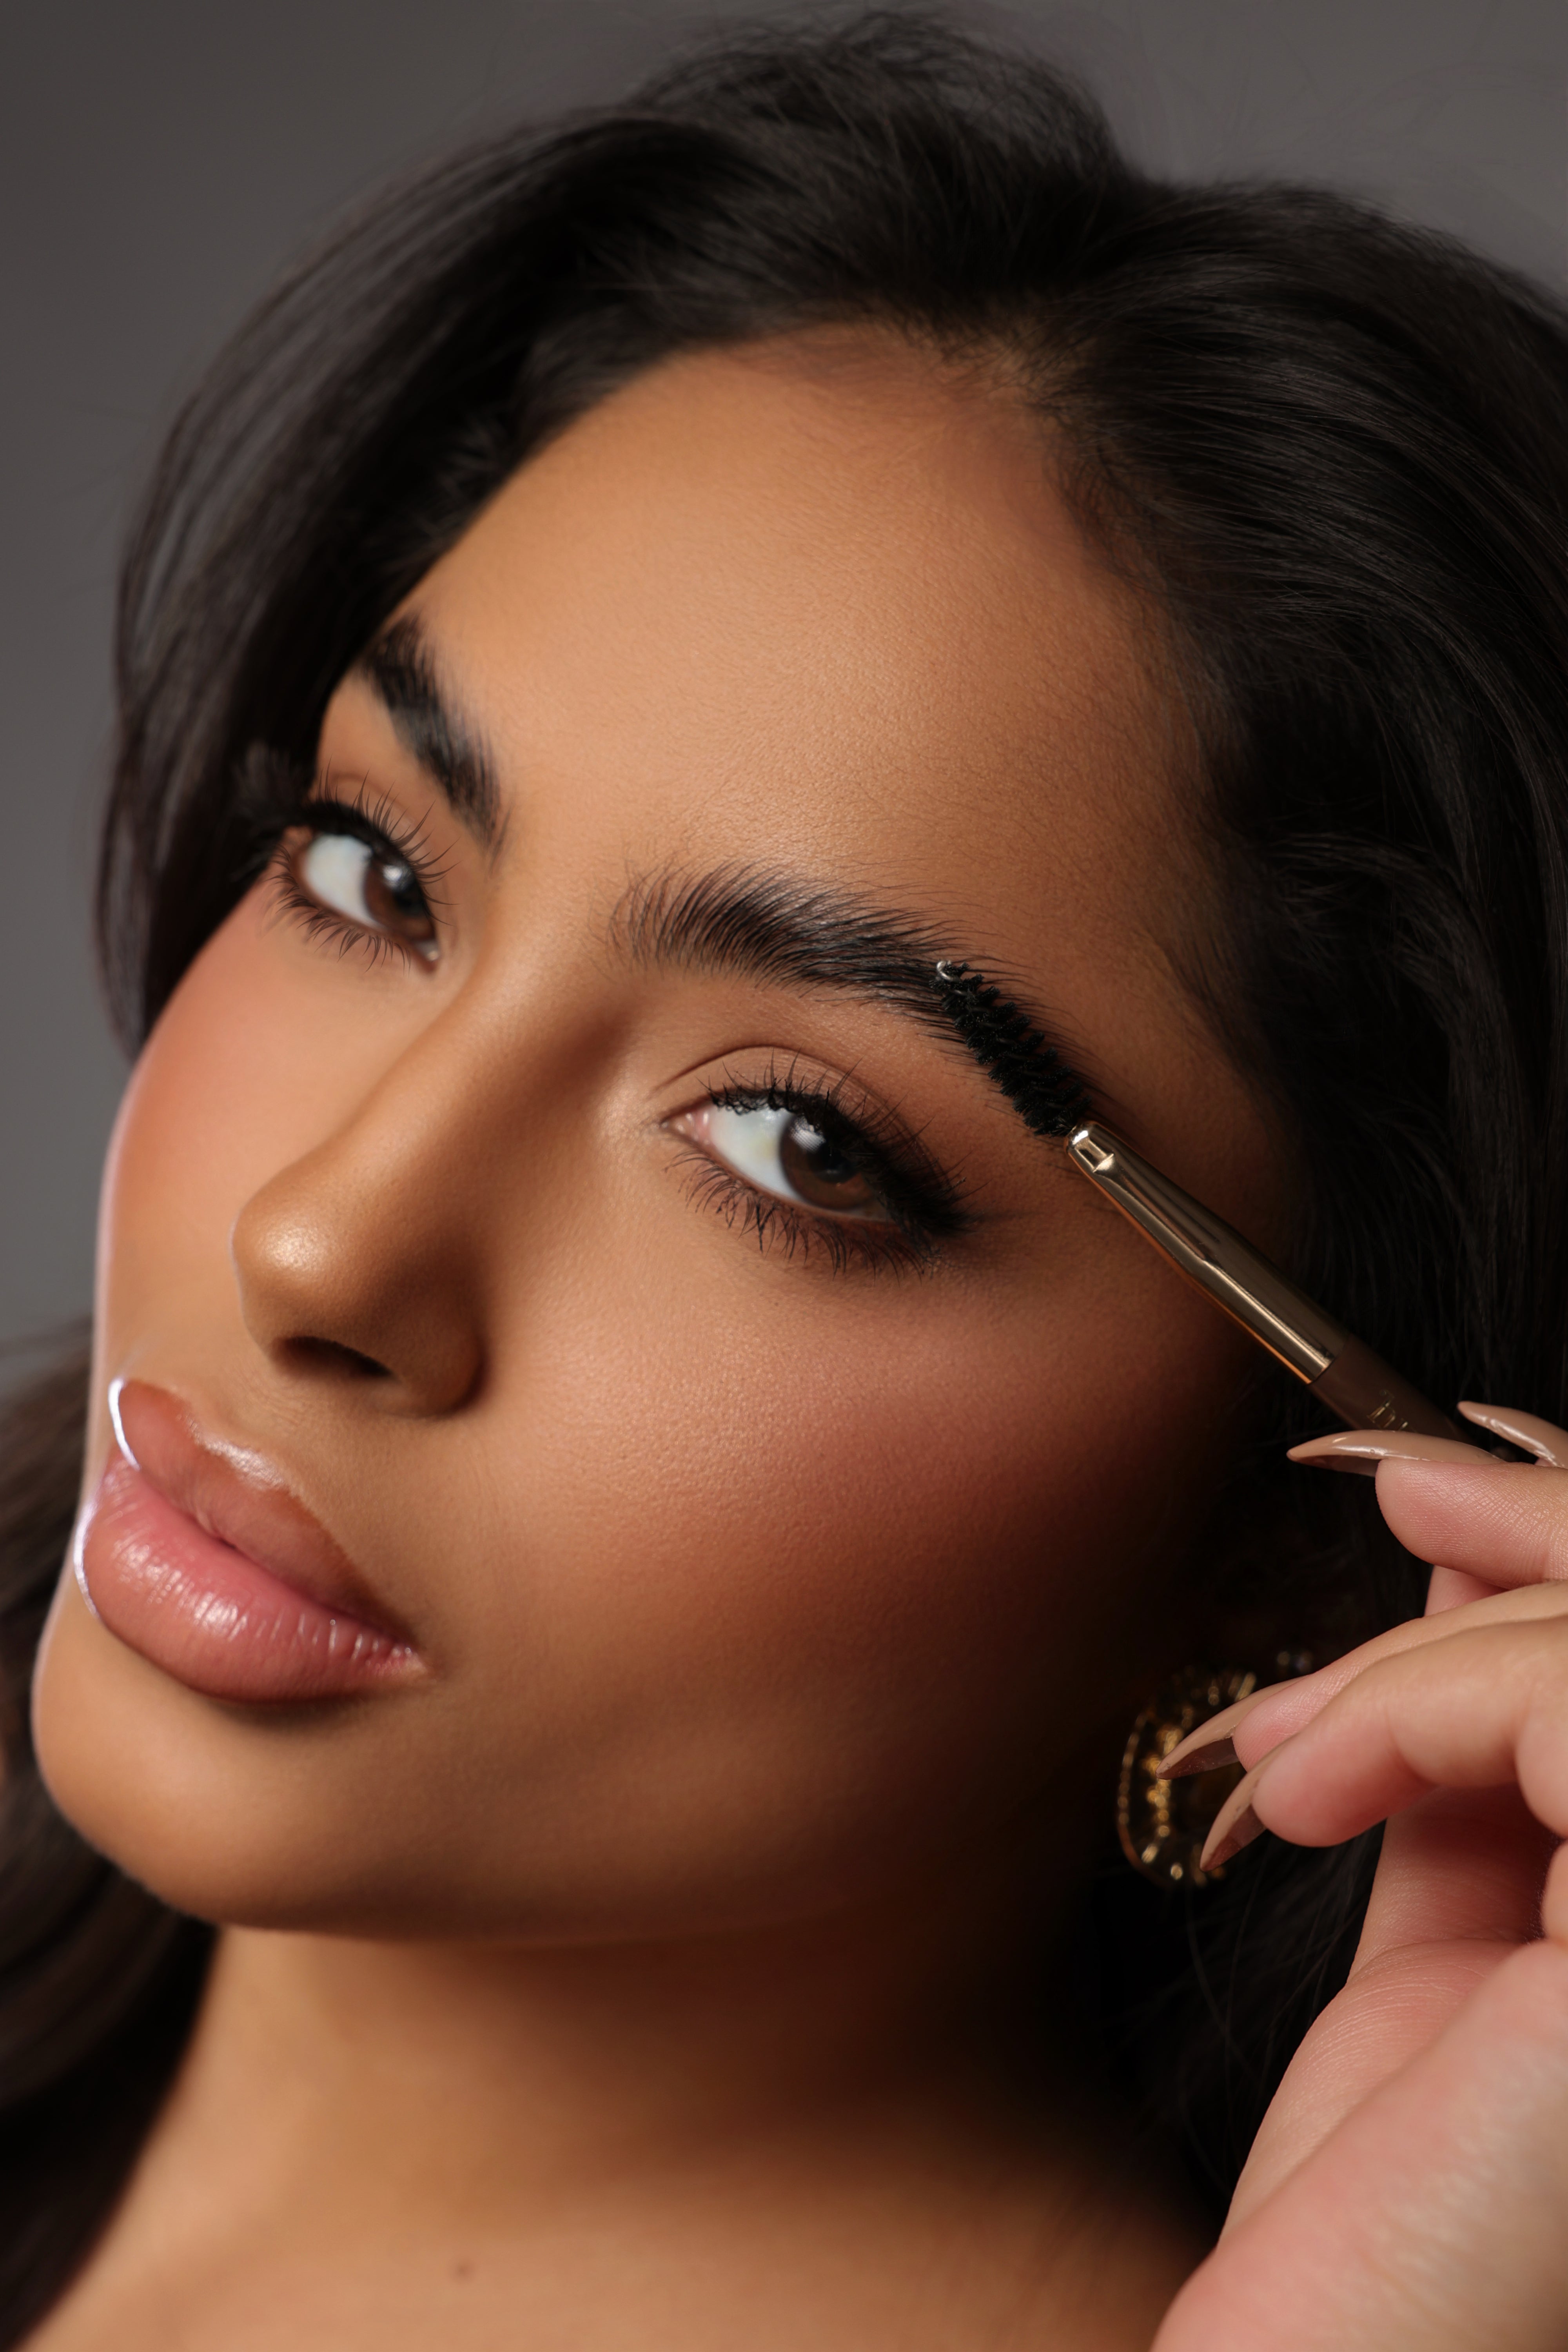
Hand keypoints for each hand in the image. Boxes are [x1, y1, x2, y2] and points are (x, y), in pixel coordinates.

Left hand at [1151, 1407, 1567, 2351]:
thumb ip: (1484, 1777)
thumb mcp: (1451, 1943)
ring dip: (1430, 1653)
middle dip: (1535, 1524)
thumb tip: (1466, 1579)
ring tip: (1293, 1750)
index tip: (1435, 1475)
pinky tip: (1308, 1792)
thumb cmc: (1384, 2222)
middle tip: (1387, 1484)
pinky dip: (1416, 1708)